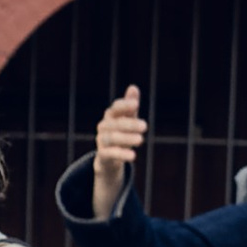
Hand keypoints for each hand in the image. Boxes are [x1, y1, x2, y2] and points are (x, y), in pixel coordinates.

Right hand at [93, 86, 145, 219]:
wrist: (110, 158)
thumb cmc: (121, 133)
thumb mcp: (128, 119)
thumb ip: (130, 105)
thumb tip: (133, 87)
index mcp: (110, 116)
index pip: (115, 108)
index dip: (124, 105)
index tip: (136, 104)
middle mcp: (103, 126)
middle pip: (115, 123)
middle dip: (129, 124)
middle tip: (145, 126)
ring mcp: (101, 140)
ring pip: (111, 138)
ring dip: (126, 138)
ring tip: (141, 140)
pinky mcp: (102, 155)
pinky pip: (109, 153)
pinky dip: (121, 154)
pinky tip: (133, 156)